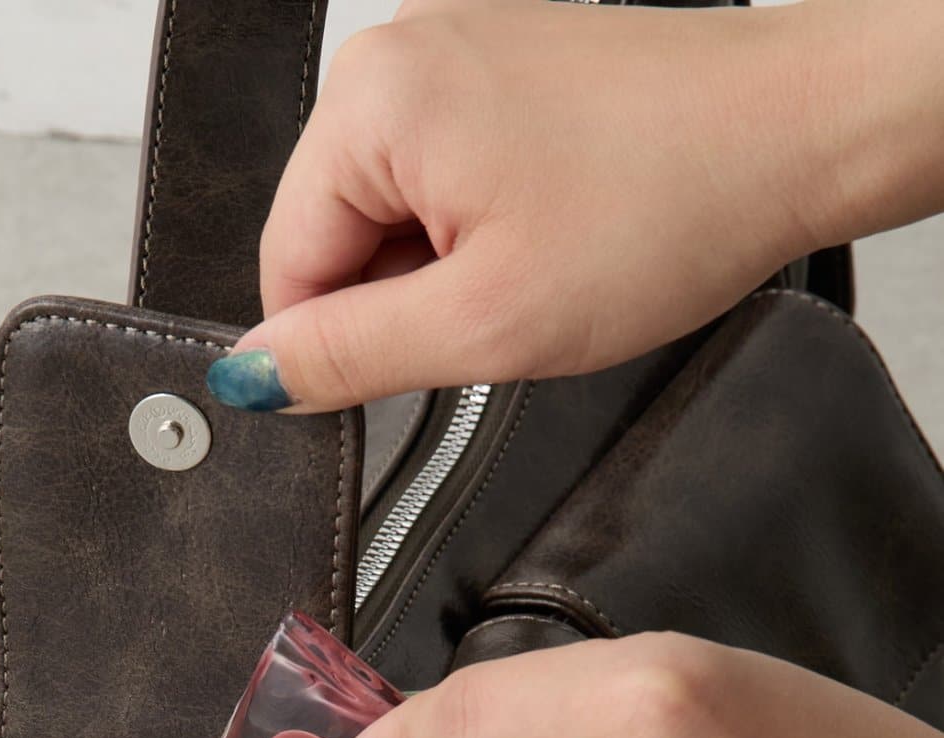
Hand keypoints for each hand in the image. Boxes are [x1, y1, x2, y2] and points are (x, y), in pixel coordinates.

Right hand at [204, 0, 943, 412]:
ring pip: (392, 213)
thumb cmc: (670, 204)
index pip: (284, 265)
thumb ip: (348, 358)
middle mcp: (397, 51)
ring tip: (540, 263)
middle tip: (500, 310)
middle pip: (334, 234)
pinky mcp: (498, 63)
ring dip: (447, 268)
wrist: (798, 133)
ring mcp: (450, 48)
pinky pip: (442, 176)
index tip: (415, 369)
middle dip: (403, 299)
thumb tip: (250, 378)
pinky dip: (482, 227)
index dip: (340, 345)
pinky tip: (550, 231)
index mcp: (372, 99)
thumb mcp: (484, 324)